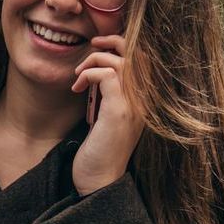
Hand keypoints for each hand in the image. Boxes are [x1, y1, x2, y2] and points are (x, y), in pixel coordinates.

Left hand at [69, 33, 145, 194]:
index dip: (124, 45)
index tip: (99, 48)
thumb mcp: (108, 117)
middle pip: (138, 54)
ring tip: (78, 76)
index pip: (144, 60)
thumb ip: (111, 95)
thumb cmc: (100, 151)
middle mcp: (145, 102)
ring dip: (94, 60)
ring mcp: (134, 107)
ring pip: (120, 61)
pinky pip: (106, 75)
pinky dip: (88, 73)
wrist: (99, 182)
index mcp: (144, 102)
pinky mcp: (118, 112)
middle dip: (113, 41)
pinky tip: (77, 87)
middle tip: (92, 46)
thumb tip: (98, 71)